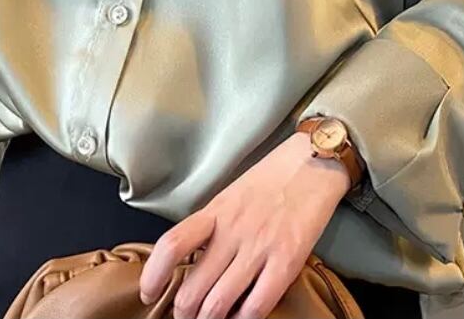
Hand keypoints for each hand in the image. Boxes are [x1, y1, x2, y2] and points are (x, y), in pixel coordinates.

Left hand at [138, 131, 351, 318]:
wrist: (314, 161)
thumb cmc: (272, 178)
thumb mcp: (232, 195)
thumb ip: (212, 227)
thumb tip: (193, 262)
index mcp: (216, 211)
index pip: (172, 245)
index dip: (153, 276)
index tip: (149, 293)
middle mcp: (233, 230)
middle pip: (193, 288)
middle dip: (184, 312)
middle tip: (186, 317)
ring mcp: (260, 246)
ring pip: (219, 304)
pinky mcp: (288, 260)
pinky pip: (257, 305)